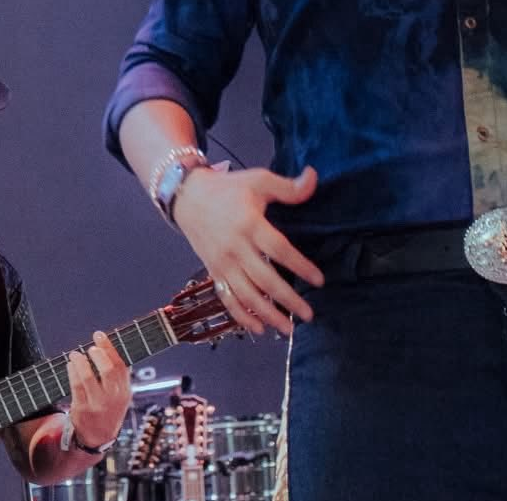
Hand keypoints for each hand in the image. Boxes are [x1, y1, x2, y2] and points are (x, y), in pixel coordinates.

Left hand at [66, 331, 131, 450]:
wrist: (97, 439)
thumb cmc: (108, 410)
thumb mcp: (120, 396)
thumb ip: (117, 377)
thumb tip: (106, 348)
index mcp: (125, 392)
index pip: (120, 366)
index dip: (109, 348)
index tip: (99, 335)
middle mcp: (113, 398)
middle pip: (108, 371)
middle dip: (99, 355)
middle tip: (91, 347)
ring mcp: (97, 405)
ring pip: (88, 378)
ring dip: (81, 362)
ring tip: (75, 354)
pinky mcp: (82, 410)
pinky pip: (76, 387)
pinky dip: (72, 372)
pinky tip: (70, 366)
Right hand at [175, 165, 324, 336]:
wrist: (187, 197)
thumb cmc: (228, 189)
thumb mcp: (259, 180)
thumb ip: (288, 187)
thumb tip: (314, 178)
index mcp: (249, 224)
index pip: (279, 250)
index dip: (300, 266)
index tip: (319, 280)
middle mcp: (235, 248)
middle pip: (264, 279)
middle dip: (288, 299)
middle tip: (308, 314)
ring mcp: (222, 263)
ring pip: (246, 295)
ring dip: (268, 314)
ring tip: (288, 328)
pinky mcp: (213, 271)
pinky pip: (227, 298)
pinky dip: (242, 315)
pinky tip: (258, 328)